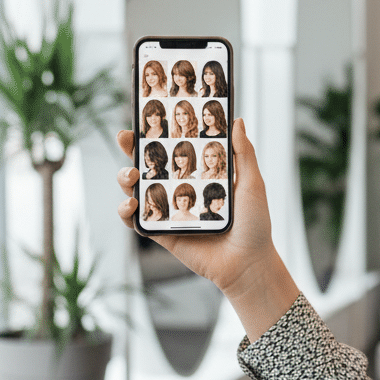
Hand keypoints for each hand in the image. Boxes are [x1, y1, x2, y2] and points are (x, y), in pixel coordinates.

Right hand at [117, 119, 273, 293]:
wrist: (248, 263)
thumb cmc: (255, 224)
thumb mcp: (252, 183)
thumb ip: (243, 153)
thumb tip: (237, 120)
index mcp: (200, 175)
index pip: (175, 149)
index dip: (158, 133)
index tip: (145, 117)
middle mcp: (181, 190)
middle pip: (149, 165)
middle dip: (131, 149)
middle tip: (125, 137)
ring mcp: (169, 212)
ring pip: (137, 190)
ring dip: (125, 178)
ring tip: (131, 174)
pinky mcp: (162, 234)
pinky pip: (137, 222)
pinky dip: (126, 212)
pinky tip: (130, 204)